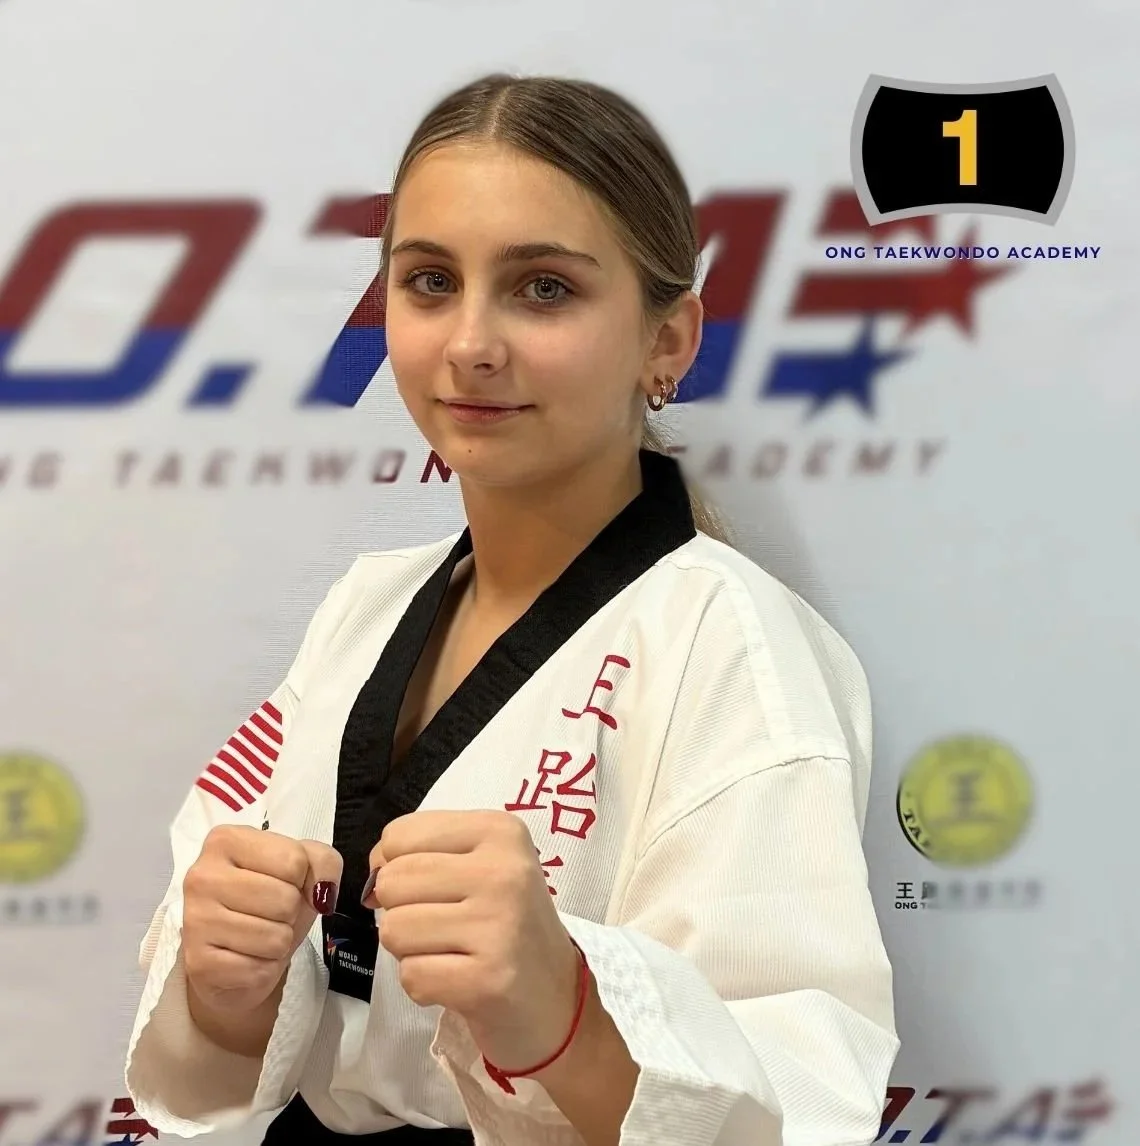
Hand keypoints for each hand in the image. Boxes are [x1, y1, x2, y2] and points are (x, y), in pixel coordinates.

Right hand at [182, 825, 341, 1016]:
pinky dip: (263, 969)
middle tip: (269, 915)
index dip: (302, 879)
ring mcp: (196, 919)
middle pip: (285, 899)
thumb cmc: (267, 905)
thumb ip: (322, 862)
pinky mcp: (198, 963)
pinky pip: (259, 969)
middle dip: (290, 913)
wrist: (232, 958)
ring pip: (275, 937)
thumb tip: (322, 893)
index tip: (284, 884)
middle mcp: (203, 875)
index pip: (294, 859)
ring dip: (278, 943)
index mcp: (226, 839)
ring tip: (257, 937)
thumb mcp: (300, 870)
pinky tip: (244, 959)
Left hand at [364, 810, 580, 1071]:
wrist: (557, 1001)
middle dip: (400, 911)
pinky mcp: (489, 979)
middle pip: (393, 881)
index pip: (400, 835)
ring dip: (409, 951)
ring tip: (451, 954)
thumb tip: (372, 878)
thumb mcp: (481, 867)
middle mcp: (504, 870)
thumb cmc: (507, 927)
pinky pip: (411, 975)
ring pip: (394, 928)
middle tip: (441, 928)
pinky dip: (423, 986)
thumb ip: (424, 855)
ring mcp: (499, 924)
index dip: (392, 866)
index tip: (424, 890)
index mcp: (500, 831)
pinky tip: (457, 982)